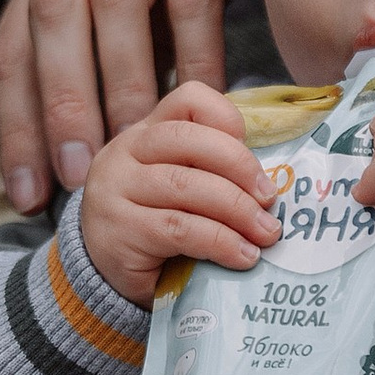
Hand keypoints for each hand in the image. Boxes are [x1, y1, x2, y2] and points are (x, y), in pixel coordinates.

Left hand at [0, 0, 252, 214]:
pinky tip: (199, 106)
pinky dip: (194, 59)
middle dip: (59, 103)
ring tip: (134, 149)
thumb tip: (77, 153)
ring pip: (115, 6)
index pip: (12, 43)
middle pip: (51, 17)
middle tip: (77, 174)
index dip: (15, 122)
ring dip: (121, 85)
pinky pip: (193, 3)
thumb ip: (86, 48)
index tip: (28, 190)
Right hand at [76, 81, 276, 305]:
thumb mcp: (178, 189)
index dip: (227, 118)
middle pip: (188, 138)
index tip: (254, 152)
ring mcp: (115, 191)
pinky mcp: (119, 231)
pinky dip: (220, 242)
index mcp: (144, 133)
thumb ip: (210, 173)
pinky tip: (243, 256)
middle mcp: (124, 153)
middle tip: (270, 199)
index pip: (186, 100)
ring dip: (237, 210)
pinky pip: (179, 229)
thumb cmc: (155, 227)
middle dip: (240, 167)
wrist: (104, 274)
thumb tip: (271, 185)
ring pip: (185, 185)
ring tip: (265, 234)